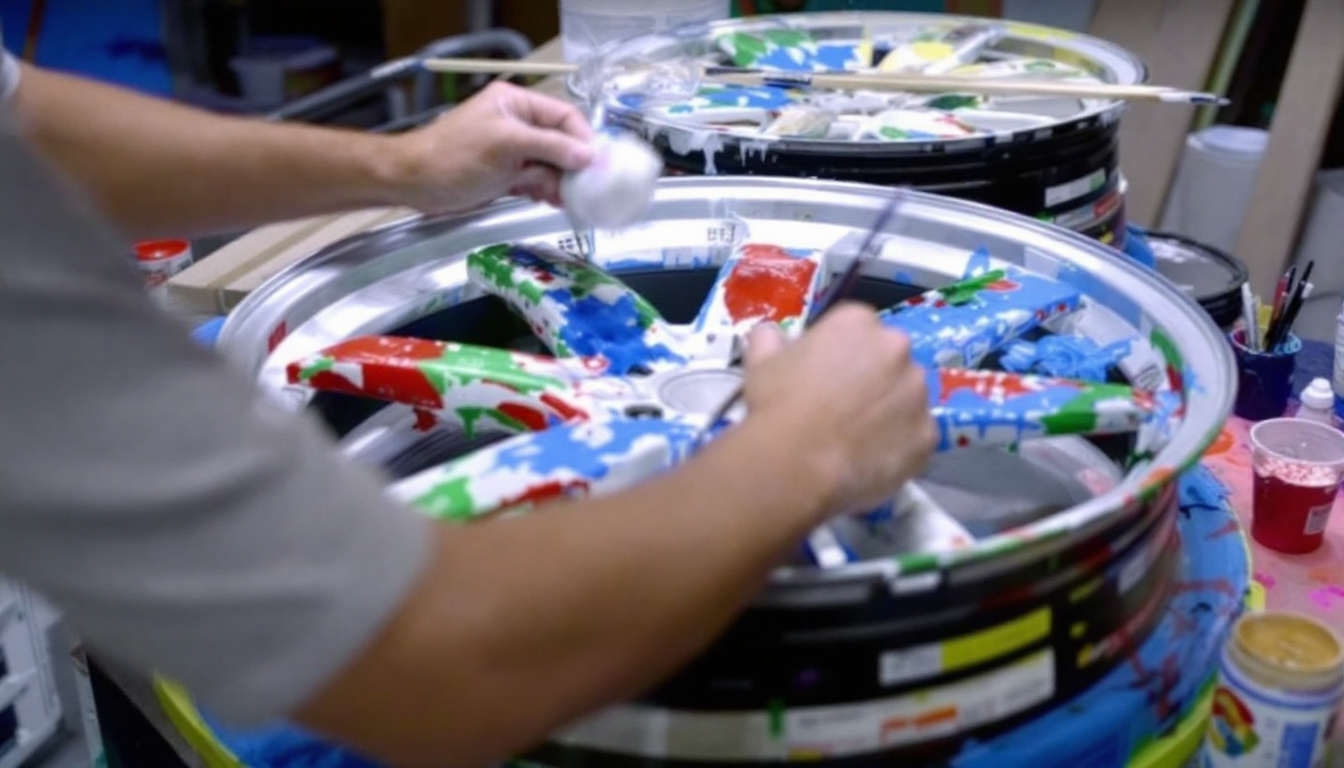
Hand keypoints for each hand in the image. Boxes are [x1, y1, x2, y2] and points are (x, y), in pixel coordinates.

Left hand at [390, 82, 593, 213]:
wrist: (414, 183)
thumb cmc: (453, 156)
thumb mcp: (506, 145)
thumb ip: (550, 147)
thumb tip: (589, 155)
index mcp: (516, 104)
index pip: (564, 116)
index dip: (583, 139)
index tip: (598, 164)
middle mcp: (518, 125)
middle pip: (561, 143)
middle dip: (573, 165)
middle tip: (588, 187)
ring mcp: (513, 152)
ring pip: (552, 166)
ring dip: (561, 182)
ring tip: (568, 199)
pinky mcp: (507, 176)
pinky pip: (537, 182)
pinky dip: (547, 192)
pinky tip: (553, 202)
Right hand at [741, 304, 936, 517]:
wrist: (796, 463)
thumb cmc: (778, 404)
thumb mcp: (760, 362)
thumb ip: (770, 339)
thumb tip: (770, 334)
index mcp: (858, 322)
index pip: (856, 329)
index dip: (839, 354)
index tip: (824, 375)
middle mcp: (897, 348)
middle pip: (889, 359)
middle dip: (872, 377)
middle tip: (842, 406)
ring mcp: (918, 393)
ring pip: (907, 397)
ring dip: (889, 409)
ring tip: (857, 436)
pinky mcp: (928, 434)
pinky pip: (916, 436)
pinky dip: (899, 445)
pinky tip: (871, 458)